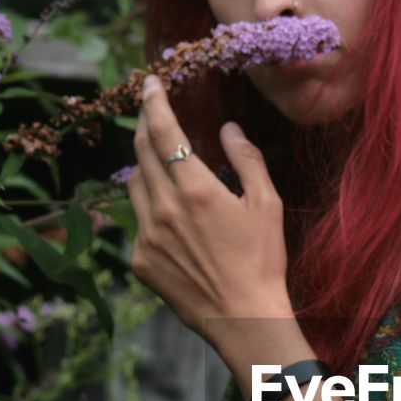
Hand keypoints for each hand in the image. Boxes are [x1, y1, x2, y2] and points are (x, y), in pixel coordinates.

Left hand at [127, 75, 293, 342]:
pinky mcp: (140, 260)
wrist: (244, 318)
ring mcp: (147, 235)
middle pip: (141, 151)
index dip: (153, 101)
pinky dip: (148, 206)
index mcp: (196, 189)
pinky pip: (137, 220)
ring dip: (144, 165)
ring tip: (162, 161)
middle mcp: (164, 208)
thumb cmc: (262, 261)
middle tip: (149, 107)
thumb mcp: (266, 205)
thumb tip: (228, 129)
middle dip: (144, 123)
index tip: (149, 82)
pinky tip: (169, 213)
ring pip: (134, 185)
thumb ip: (246, 160)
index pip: (164, 131)